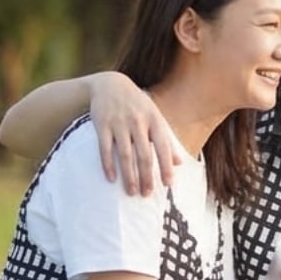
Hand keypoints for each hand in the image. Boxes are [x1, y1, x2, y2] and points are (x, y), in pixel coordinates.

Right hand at [89, 72, 180, 195]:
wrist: (110, 84)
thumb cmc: (137, 105)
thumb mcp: (155, 117)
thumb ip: (166, 140)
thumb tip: (179, 163)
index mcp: (155, 121)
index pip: (163, 147)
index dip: (166, 166)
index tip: (168, 184)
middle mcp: (138, 122)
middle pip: (144, 155)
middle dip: (147, 177)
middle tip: (147, 195)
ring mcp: (119, 123)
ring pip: (125, 154)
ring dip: (129, 175)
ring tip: (131, 192)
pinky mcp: (102, 124)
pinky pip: (105, 148)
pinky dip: (108, 164)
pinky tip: (111, 178)